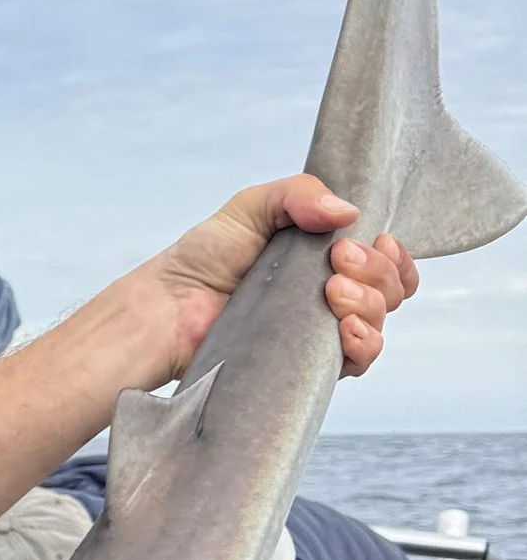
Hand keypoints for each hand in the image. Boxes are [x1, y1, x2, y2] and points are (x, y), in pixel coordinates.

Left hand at [151, 173, 415, 379]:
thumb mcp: (252, 208)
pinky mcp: (306, 364)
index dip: (393, 255)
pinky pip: (356, 362)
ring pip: (377, 325)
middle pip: (389, 290)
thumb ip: (297, 195)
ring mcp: (319, 333)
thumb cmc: (202, 259)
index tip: (377, 241)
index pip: (385, 262)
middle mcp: (329, 297)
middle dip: (376, 272)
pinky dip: (363, 344)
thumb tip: (348, 212)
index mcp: (324, 259)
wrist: (168, 308)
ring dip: (370, 306)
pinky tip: (345, 329)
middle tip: (339, 260)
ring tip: (333, 292)